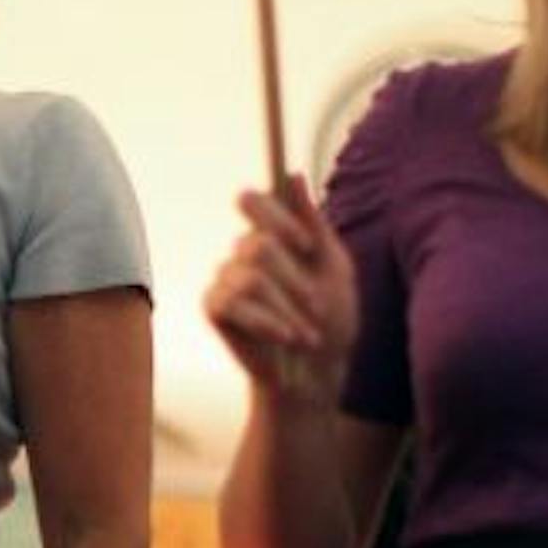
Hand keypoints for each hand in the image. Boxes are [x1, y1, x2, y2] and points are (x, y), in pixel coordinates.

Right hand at [203, 173, 357, 402]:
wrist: (316, 371)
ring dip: (287, 310)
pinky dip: (267, 323)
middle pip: (257, 244)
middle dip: (294, 280)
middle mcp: (243, 252)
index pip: (252, 201)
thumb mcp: (334, 267)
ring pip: (251, 279)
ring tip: (306, 335)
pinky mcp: (214, 308)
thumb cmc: (330, 319)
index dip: (276, 219)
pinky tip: (284, 338)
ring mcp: (225, 279)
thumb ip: (314, 224)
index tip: (306, 247)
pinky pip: (233, 304)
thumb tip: (294, 175)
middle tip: (316, 306)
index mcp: (273, 234)